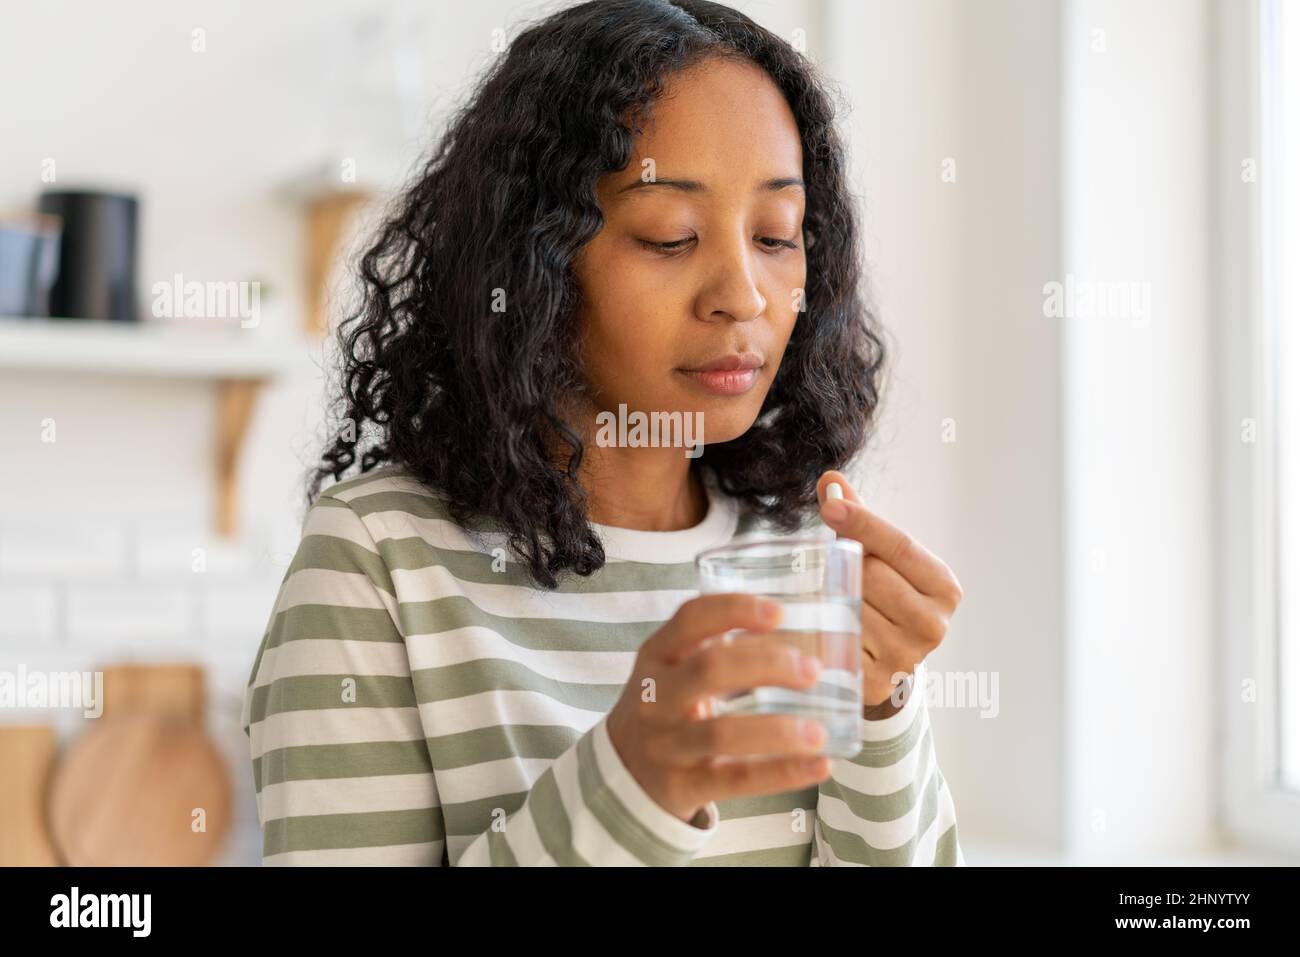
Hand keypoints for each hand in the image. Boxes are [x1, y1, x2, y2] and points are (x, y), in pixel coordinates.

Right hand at [606, 593, 834, 823]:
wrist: (621, 773)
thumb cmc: (665, 708)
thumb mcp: (673, 670)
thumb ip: (720, 649)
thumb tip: (800, 632)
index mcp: (657, 656)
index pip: (690, 620)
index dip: (734, 610)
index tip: (778, 612)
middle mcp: (655, 697)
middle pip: (709, 670)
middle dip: (767, 665)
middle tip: (811, 671)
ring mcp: (667, 744)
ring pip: (722, 733)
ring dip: (777, 731)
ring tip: (818, 732)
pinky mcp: (682, 785)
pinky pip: (736, 780)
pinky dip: (782, 773)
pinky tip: (819, 765)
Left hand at [815, 470, 962, 712]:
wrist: (884, 662)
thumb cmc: (882, 596)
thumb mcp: (879, 556)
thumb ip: (856, 518)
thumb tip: (830, 480)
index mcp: (944, 587)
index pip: (901, 545)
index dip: (864, 523)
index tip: (830, 505)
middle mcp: (933, 625)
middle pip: (870, 575)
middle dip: (846, 565)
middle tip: (838, 570)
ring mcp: (905, 657)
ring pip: (849, 606)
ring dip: (831, 597)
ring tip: (835, 600)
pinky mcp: (873, 682)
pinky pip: (834, 639)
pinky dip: (823, 626)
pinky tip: (825, 623)